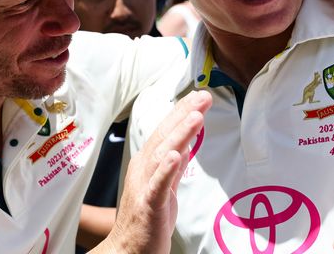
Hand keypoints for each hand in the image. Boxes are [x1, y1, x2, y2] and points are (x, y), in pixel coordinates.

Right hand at [92, 90, 211, 253]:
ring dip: (179, 134)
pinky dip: (166, 169)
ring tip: (195, 116)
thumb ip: (174, 166)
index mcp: (148, 163)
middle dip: (184, 114)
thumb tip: (185, 144)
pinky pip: (159, 185)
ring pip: (163, 154)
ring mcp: (145, 185)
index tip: (201, 96)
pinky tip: (176, 155)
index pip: (167, 131)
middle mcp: (144, 168)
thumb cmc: (147, 220)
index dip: (183, 112)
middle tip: (204, 96)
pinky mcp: (149, 204)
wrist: (129, 250)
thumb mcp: (165, 187)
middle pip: (165, 136)